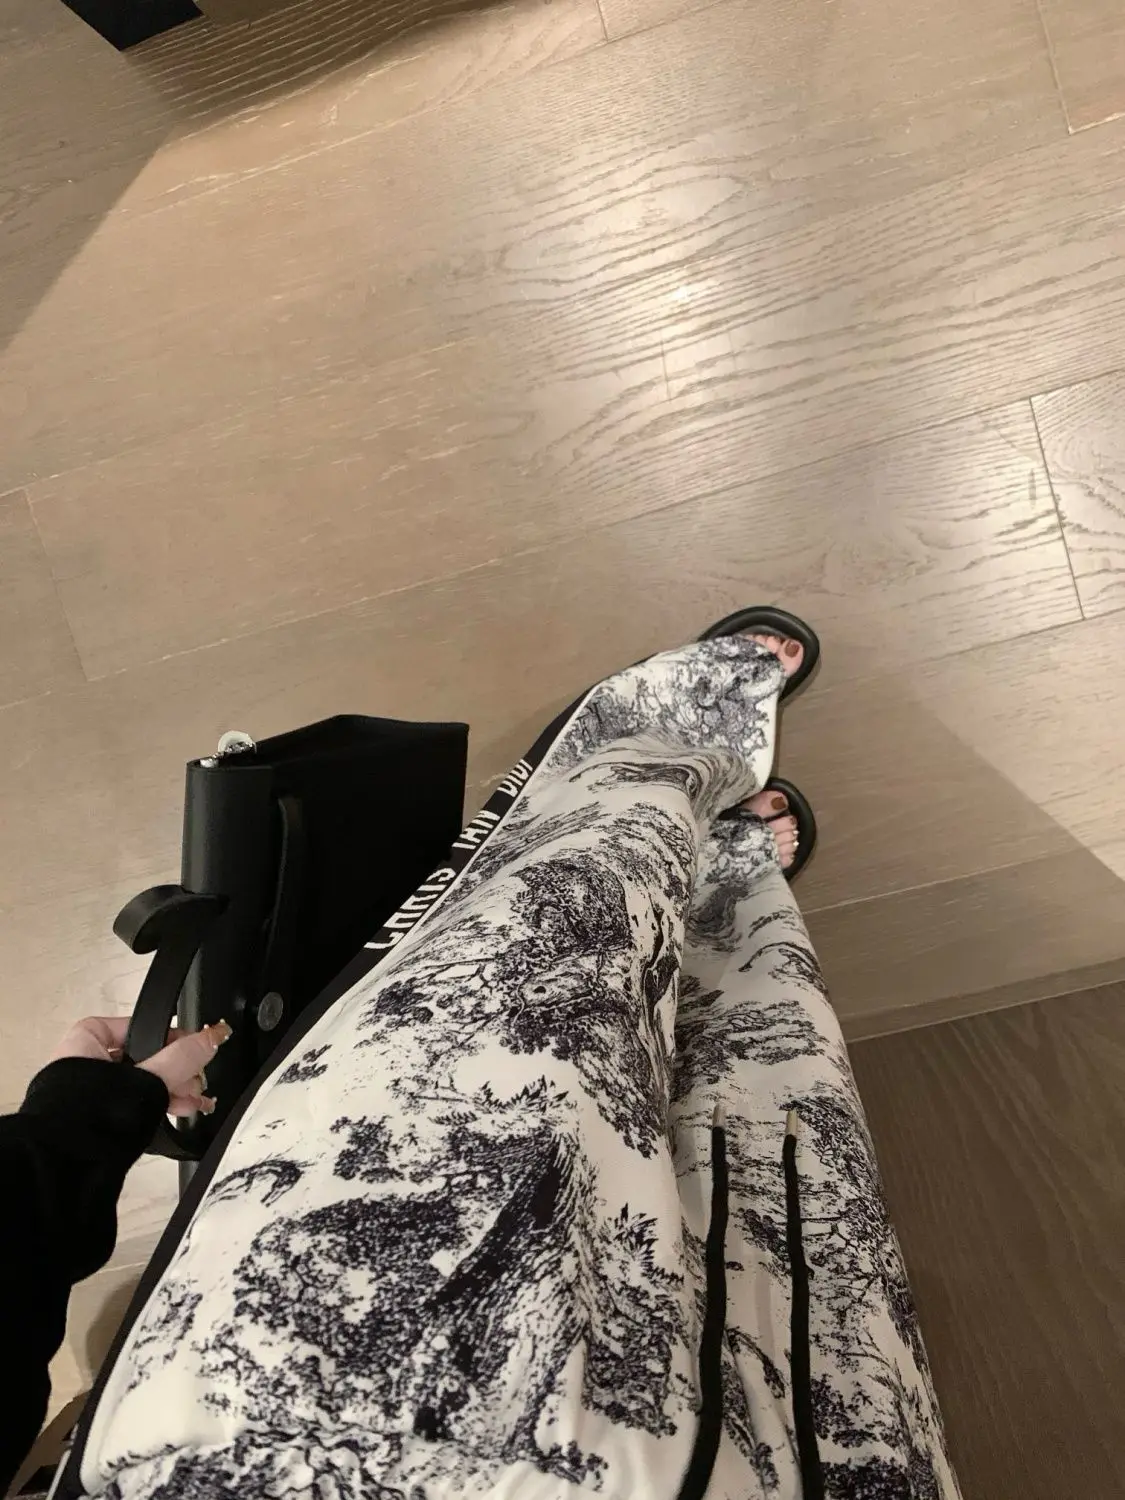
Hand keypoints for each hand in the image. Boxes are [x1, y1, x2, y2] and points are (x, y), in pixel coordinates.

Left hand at [48, 1016, 232, 1117]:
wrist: (67, 1163)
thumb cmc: (90, 1115)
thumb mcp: (149, 1077)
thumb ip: (183, 1057)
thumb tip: (214, 1037)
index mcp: (87, 1040)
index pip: (140, 1026)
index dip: (172, 1037)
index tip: (195, 1047)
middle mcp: (85, 1062)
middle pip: (146, 1056)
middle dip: (179, 1070)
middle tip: (198, 1080)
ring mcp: (90, 1091)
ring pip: (142, 1082)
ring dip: (173, 1090)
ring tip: (196, 1102)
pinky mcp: (97, 1116)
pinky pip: (133, 1102)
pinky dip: (157, 1104)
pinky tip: (180, 1112)